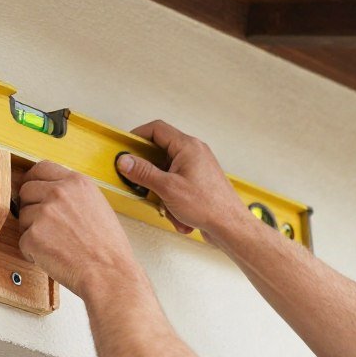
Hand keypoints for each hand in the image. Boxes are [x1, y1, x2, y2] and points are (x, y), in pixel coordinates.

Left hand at [17, 162, 139, 297]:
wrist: (110, 274)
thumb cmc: (108, 248)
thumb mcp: (97, 206)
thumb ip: (73, 195)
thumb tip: (49, 192)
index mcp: (77, 182)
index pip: (42, 168)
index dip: (34, 180)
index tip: (33, 191)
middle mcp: (59, 192)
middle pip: (26, 190)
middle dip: (31, 208)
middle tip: (46, 226)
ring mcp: (45, 213)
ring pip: (22, 216)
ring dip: (32, 231)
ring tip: (57, 245)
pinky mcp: (33, 235)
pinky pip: (23, 241)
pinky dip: (33, 252)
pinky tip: (54, 256)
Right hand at [117, 119, 249, 242]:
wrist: (231, 227)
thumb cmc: (209, 206)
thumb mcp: (168, 188)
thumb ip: (143, 172)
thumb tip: (125, 161)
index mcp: (188, 147)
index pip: (157, 129)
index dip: (138, 136)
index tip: (125, 147)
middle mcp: (194, 153)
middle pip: (159, 154)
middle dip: (149, 175)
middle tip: (139, 183)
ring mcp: (196, 168)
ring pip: (166, 174)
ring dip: (162, 194)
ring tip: (168, 207)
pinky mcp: (197, 183)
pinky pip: (175, 186)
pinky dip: (172, 201)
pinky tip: (178, 215)